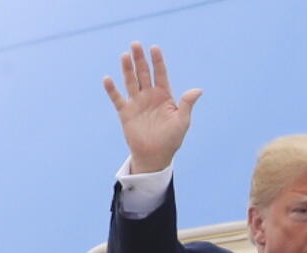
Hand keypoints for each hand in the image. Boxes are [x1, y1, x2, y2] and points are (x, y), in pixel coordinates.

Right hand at [103, 42, 201, 173]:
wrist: (156, 155)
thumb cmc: (172, 139)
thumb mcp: (182, 121)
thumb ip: (187, 104)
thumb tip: (198, 90)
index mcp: (164, 96)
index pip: (160, 74)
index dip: (157, 61)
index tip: (154, 48)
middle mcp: (149, 96)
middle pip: (144, 73)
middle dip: (140, 59)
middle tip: (136, 44)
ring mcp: (136, 103)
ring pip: (130, 82)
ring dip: (127, 69)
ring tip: (125, 55)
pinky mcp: (125, 112)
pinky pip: (117, 98)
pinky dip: (112, 89)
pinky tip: (108, 79)